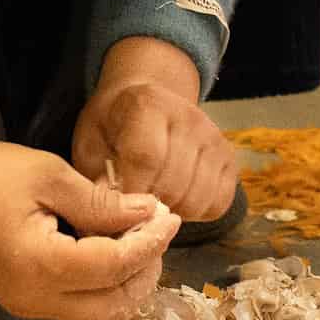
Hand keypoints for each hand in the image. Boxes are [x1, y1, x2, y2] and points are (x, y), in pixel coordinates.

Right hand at [0, 139, 177, 319]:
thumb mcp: (45, 175)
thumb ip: (100, 202)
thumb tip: (149, 214)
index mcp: (42, 268)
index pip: (117, 265)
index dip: (151, 240)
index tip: (173, 213)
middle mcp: (37, 300)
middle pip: (114, 304)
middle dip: (146, 268)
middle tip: (157, 226)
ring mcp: (27, 305)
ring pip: (98, 309)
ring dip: (127, 278)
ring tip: (137, 232)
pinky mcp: (21, 298)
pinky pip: (77, 301)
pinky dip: (104, 279)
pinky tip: (108, 242)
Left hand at [71, 37, 236, 221]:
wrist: (149, 99)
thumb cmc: (114, 126)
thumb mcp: (90, 144)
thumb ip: (95, 180)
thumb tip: (109, 220)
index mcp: (149, 105)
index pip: (147, 158)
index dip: (132, 192)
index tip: (118, 209)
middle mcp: (189, 117)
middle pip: (174, 184)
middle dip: (149, 208)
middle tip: (133, 207)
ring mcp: (214, 137)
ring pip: (197, 200)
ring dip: (173, 212)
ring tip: (155, 201)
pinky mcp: (230, 157)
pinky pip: (218, 204)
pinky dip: (197, 213)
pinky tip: (177, 199)